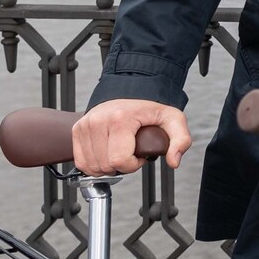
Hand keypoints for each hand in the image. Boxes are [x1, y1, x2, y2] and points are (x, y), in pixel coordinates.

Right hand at [72, 99, 192, 175]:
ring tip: (119, 153)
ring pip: (91, 167)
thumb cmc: (150, 108)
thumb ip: (181, 140)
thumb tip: (174, 161)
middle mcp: (99, 121)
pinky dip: (93, 165)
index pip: (119, 160)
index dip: (133, 165)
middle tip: (131, 154)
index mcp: (120, 119)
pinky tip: (106, 156)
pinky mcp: (78, 130)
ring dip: (107, 166)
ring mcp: (86, 125)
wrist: (130, 91)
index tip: (140, 156)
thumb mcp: (173, 120)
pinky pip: (81, 162)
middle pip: (105, 166)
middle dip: (121, 166)